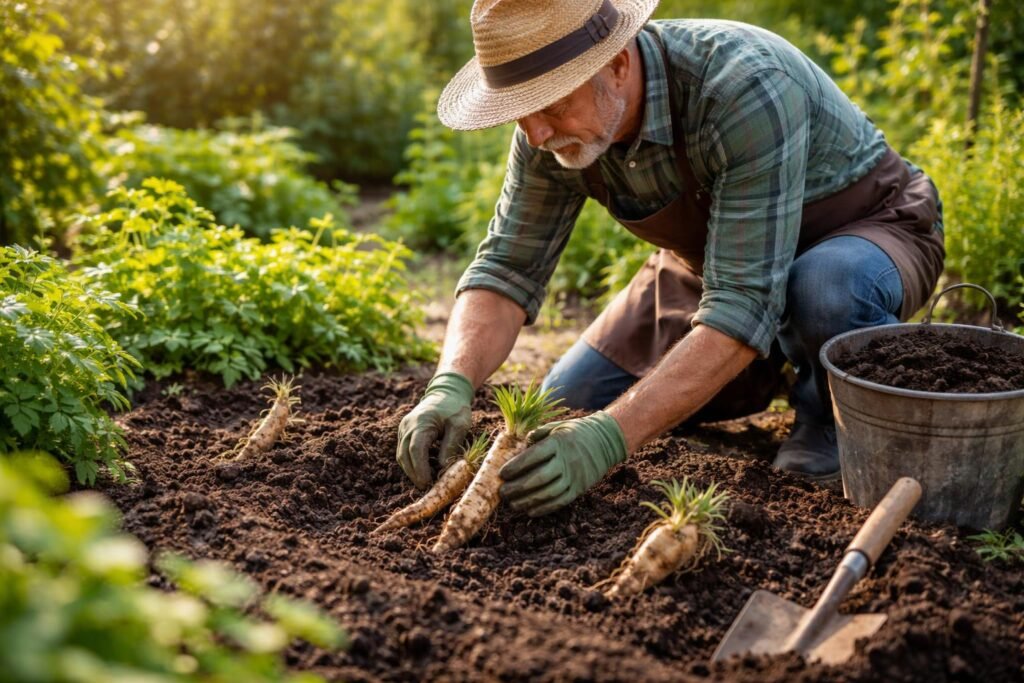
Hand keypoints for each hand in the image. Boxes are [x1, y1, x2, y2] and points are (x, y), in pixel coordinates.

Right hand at [396, 372, 473, 488]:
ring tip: (426, 483)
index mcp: (421, 422)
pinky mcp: (405, 432)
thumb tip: (443, 468)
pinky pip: (404, 451)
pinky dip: (411, 463)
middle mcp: (408, 426)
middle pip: (405, 455)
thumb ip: (451, 445)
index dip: (420, 469)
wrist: (447, 392)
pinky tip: (423, 471)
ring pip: (401, 455)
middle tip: (427, 489)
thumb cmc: (455, 408)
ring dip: (411, 471)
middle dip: (414, 474)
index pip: (416, 450)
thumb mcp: (460, 425)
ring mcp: (404, 428)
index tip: (428, 484)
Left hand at [499, 411, 626, 516]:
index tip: (501, 474)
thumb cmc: (576, 432)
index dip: (516, 466)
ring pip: (548, 493)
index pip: (533, 456)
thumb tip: (521, 444)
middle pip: (538, 478)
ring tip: (512, 504)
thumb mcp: (557, 426)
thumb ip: (538, 434)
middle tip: (501, 492)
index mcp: (558, 443)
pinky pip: (560, 501)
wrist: (606, 440)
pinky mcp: (579, 488)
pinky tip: (530, 511)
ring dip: (528, 501)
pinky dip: (544, 508)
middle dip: (517, 488)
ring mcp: (574, 476)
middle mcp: (566, 460)